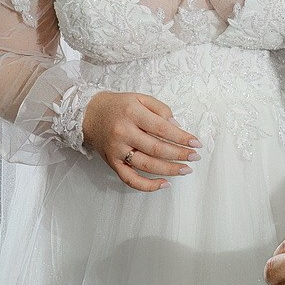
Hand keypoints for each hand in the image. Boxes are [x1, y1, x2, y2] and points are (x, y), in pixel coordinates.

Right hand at [82, 92, 199, 191]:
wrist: (88, 114)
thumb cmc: (117, 105)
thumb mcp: (139, 98)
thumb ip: (160, 109)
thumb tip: (176, 126)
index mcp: (132, 113)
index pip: (162, 128)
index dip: (181, 138)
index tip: (196, 143)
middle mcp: (123, 133)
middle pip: (157, 149)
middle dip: (179, 155)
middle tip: (195, 157)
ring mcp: (117, 150)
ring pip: (147, 166)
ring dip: (170, 170)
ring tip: (186, 169)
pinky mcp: (113, 163)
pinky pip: (130, 179)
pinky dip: (148, 185)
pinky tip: (164, 184)